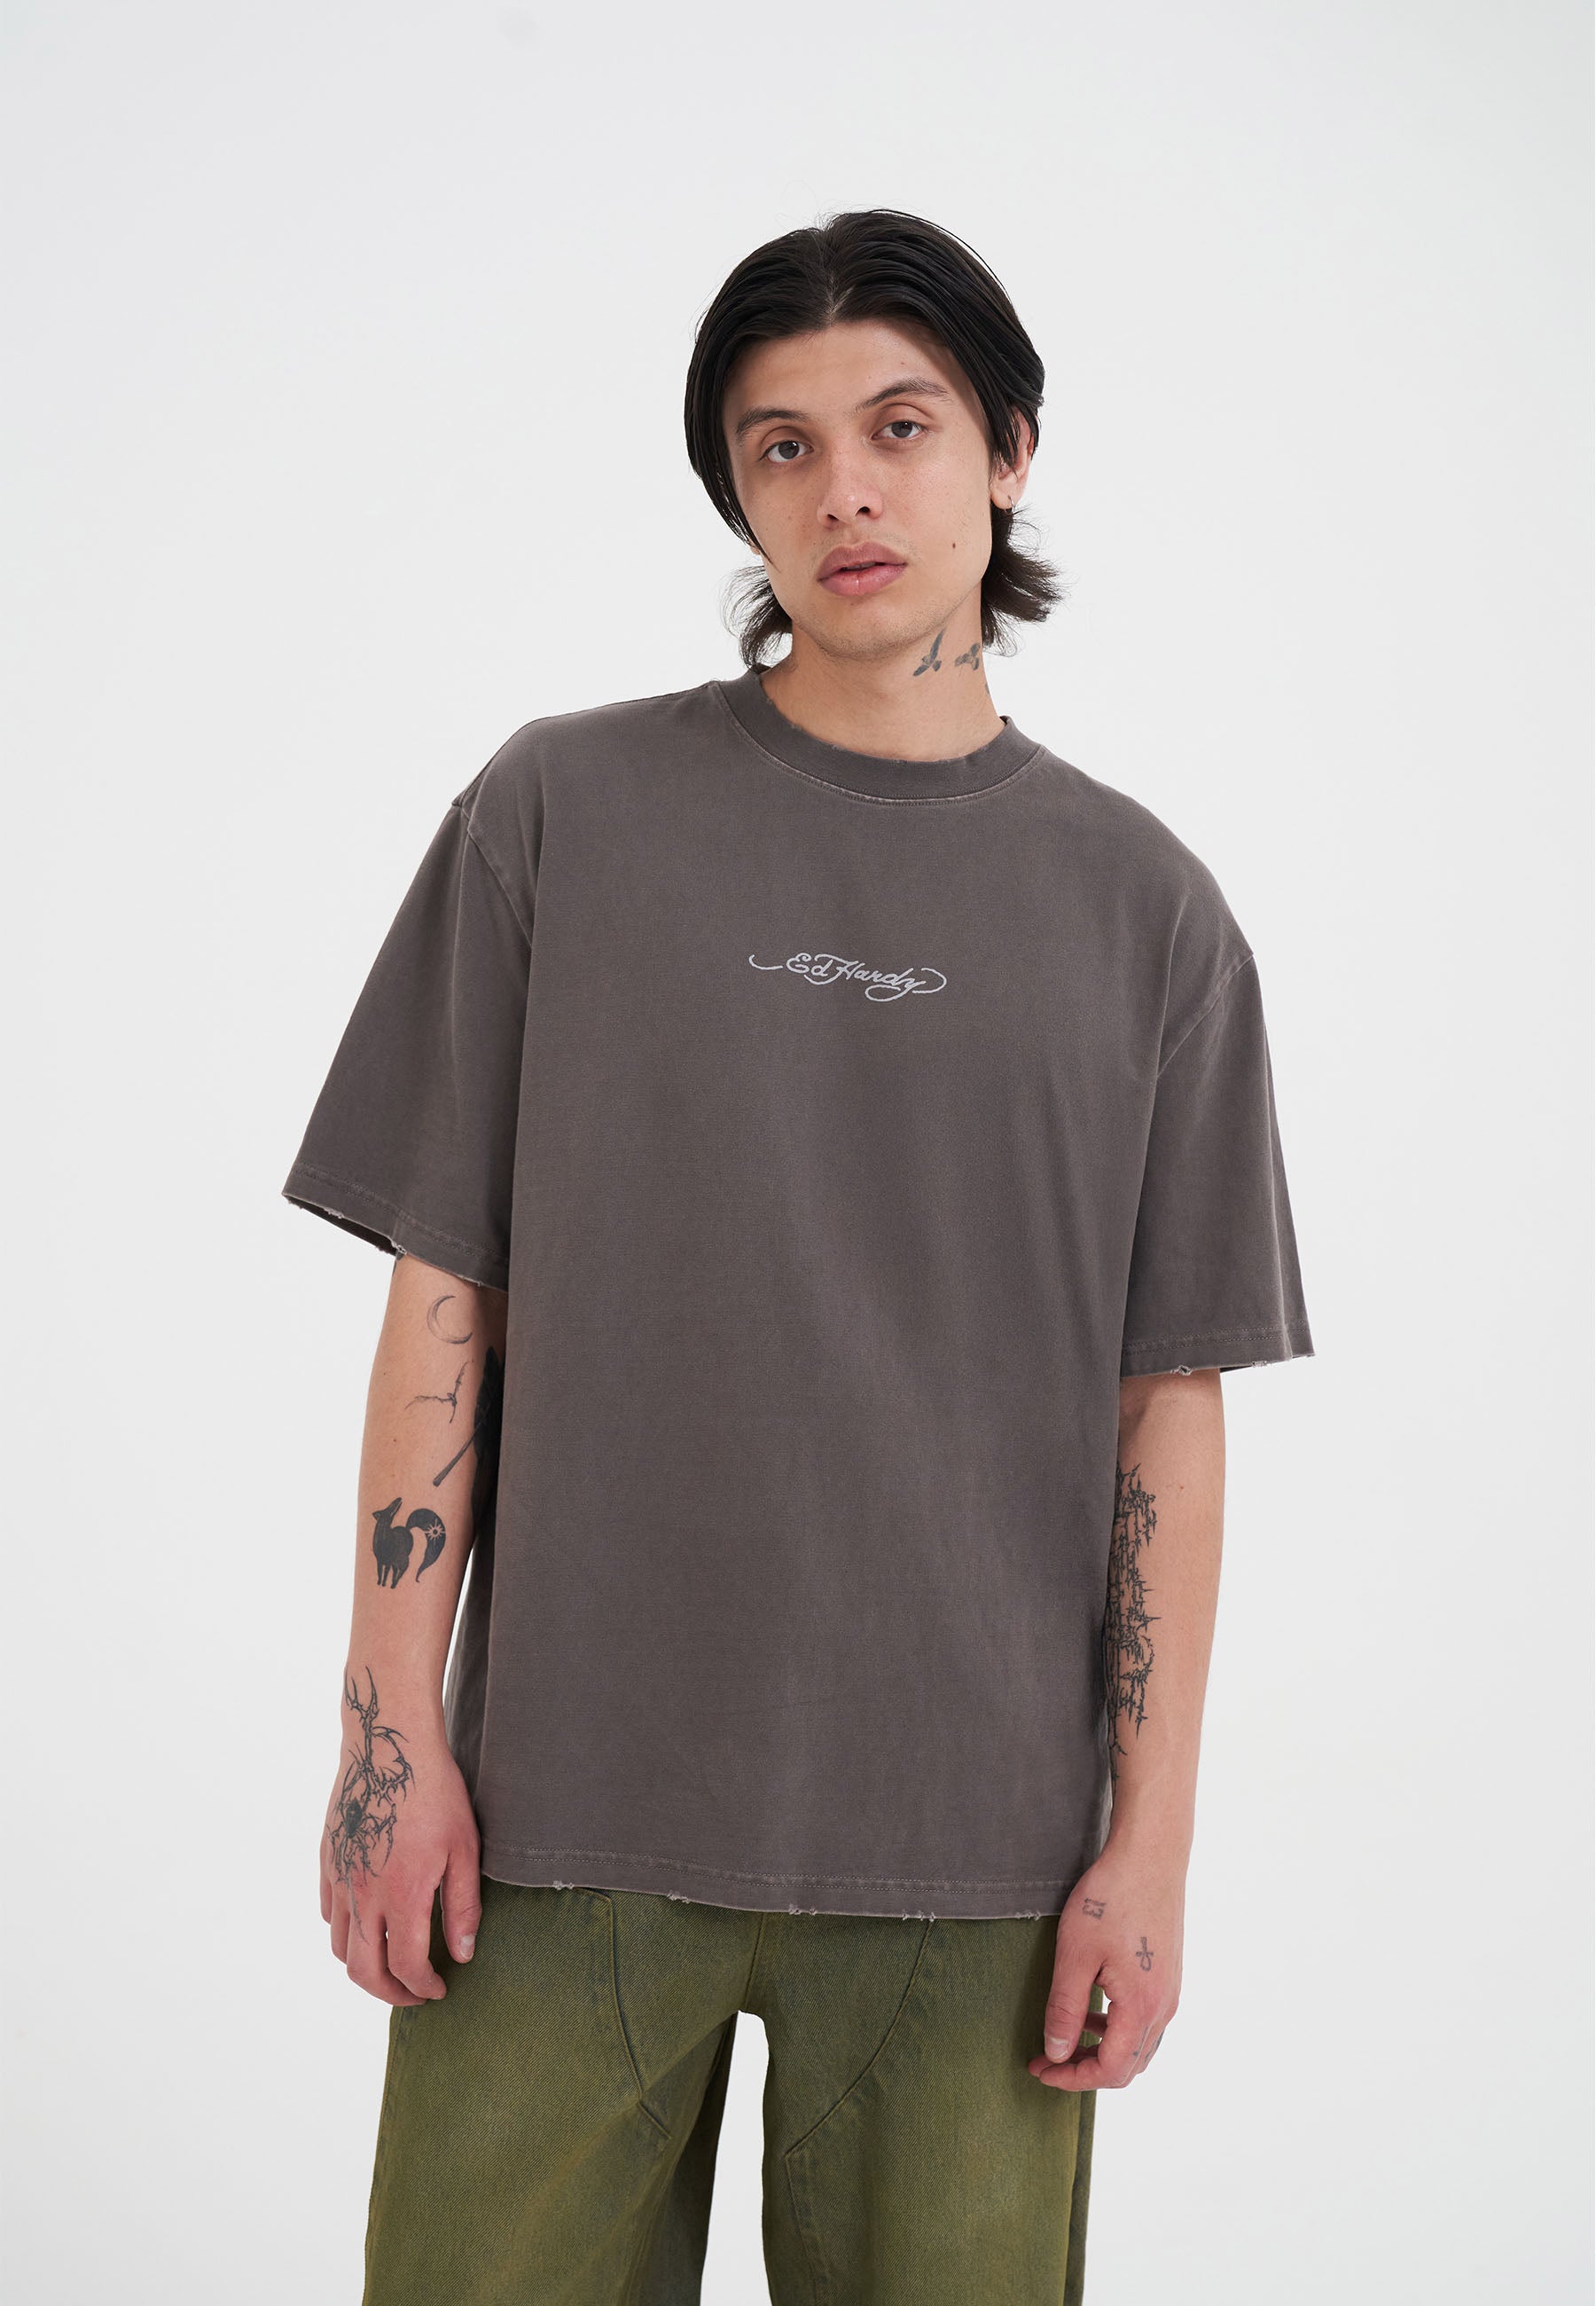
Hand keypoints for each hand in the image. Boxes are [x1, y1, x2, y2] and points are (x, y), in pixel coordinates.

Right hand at [319, 1722, 482, 2007]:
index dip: (423, 1987)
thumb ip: (463, 1907)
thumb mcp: (464, 1848)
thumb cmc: (436, 1792)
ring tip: (392, 1963)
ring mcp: (340, 1878)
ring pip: (340, 1947)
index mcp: (401, 1894)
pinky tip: (371, 1924)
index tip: (439, 1989)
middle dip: (390, 1993)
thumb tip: (462, 1955)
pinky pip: (329, 1914)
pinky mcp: (328, 1861)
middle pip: (363, 1971)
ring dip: (365, 1966)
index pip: (406, 1966)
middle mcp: (363, 1893)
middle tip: (414, 1992)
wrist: (388, 1744)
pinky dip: (347, 1932)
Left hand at [1027, 1838, 1184, 2090]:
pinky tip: (1094, 2007)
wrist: (1151, 1855)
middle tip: (1047, 2059)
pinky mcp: (1169, 1975)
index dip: (1072, 2079)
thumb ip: (1066, 2009)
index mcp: (1142, 2008)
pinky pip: (1146, 2022)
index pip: (1110, 2071)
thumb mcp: (1076, 1954)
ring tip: (1067, 2036)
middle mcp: (1164, 2008)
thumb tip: (1057, 2054)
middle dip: (1085, 2070)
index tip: (1040, 2069)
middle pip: (1128, 2066)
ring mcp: (1171, 1992)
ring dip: (1103, 2050)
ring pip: (1139, 2047)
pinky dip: (1118, 2029)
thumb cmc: (1111, 1898)